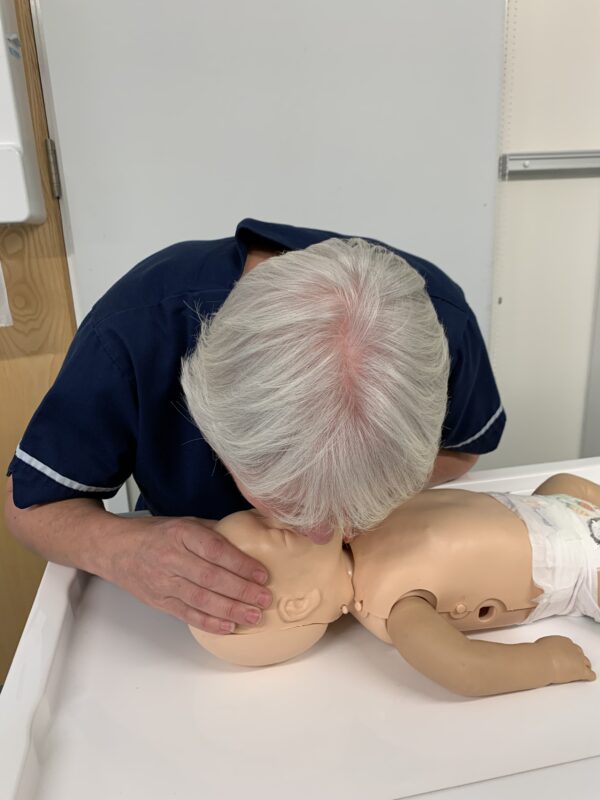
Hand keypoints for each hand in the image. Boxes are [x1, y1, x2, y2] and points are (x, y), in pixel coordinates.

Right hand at [107, 515, 271, 633]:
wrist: (116, 549)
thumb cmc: (155, 534)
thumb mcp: (185, 522)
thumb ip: (215, 531)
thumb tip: (250, 535)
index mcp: (182, 534)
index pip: (216, 550)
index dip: (241, 564)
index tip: (262, 574)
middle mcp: (172, 559)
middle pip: (211, 578)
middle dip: (242, 591)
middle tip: (264, 598)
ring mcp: (165, 582)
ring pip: (201, 600)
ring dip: (231, 610)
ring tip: (253, 616)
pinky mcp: (161, 601)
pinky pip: (188, 615)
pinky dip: (210, 623)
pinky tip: (229, 626)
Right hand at [535, 635, 595, 685]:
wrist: (543, 660)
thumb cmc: (540, 652)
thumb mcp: (542, 644)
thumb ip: (547, 647)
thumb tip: (544, 651)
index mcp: (564, 641)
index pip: (570, 646)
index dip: (569, 652)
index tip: (566, 655)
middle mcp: (573, 649)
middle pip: (580, 653)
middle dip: (578, 658)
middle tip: (575, 663)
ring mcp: (578, 660)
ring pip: (586, 663)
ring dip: (584, 666)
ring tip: (583, 670)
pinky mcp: (581, 671)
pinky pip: (590, 674)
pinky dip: (590, 676)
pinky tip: (589, 677)